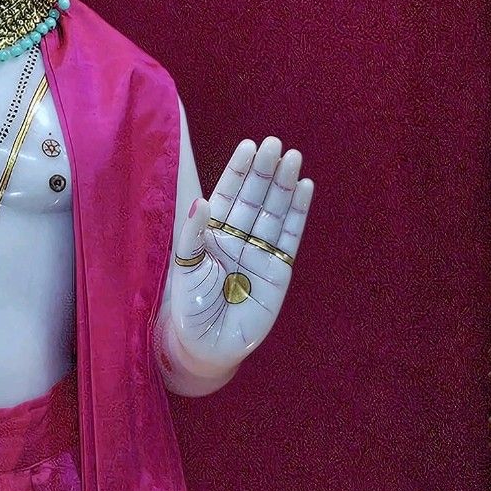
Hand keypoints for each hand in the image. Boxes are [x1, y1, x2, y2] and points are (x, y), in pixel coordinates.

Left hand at [167, 135, 312, 372]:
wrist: (209, 345)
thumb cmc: (191, 307)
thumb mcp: (186, 267)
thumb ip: (192, 235)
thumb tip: (201, 202)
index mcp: (212, 233)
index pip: (228, 194)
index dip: (239, 171)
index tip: (249, 146)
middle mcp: (238, 237)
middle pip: (254, 198)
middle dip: (264, 171)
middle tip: (275, 145)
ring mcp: (260, 252)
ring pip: (274, 211)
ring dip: (284, 185)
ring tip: (292, 158)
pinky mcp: (279, 269)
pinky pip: (290, 236)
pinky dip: (298, 212)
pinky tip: (304, 188)